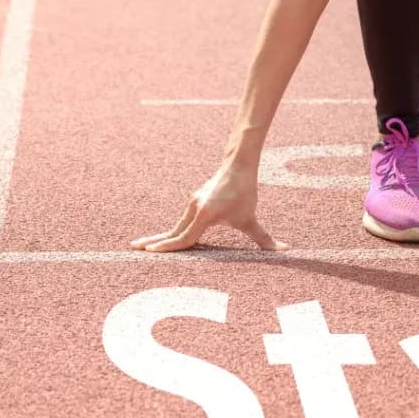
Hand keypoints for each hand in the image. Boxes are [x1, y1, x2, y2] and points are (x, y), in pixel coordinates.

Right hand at [130, 166, 288, 252]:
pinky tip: (165, 236)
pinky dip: (172, 230)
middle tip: (133, 247)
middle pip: (171, 231)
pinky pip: (181, 220)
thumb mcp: (251, 219)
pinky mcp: (195, 201)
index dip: (168, 247)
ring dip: (160, 236)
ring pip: (175, 226)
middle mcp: (194, 209)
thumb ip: (264, 238)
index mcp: (204, 215)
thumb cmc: (244, 193)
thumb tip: (285, 250)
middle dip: (152, 241)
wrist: (238, 166)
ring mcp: (192, 204)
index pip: (184, 238)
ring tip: (144, 244)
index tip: (151, 251)